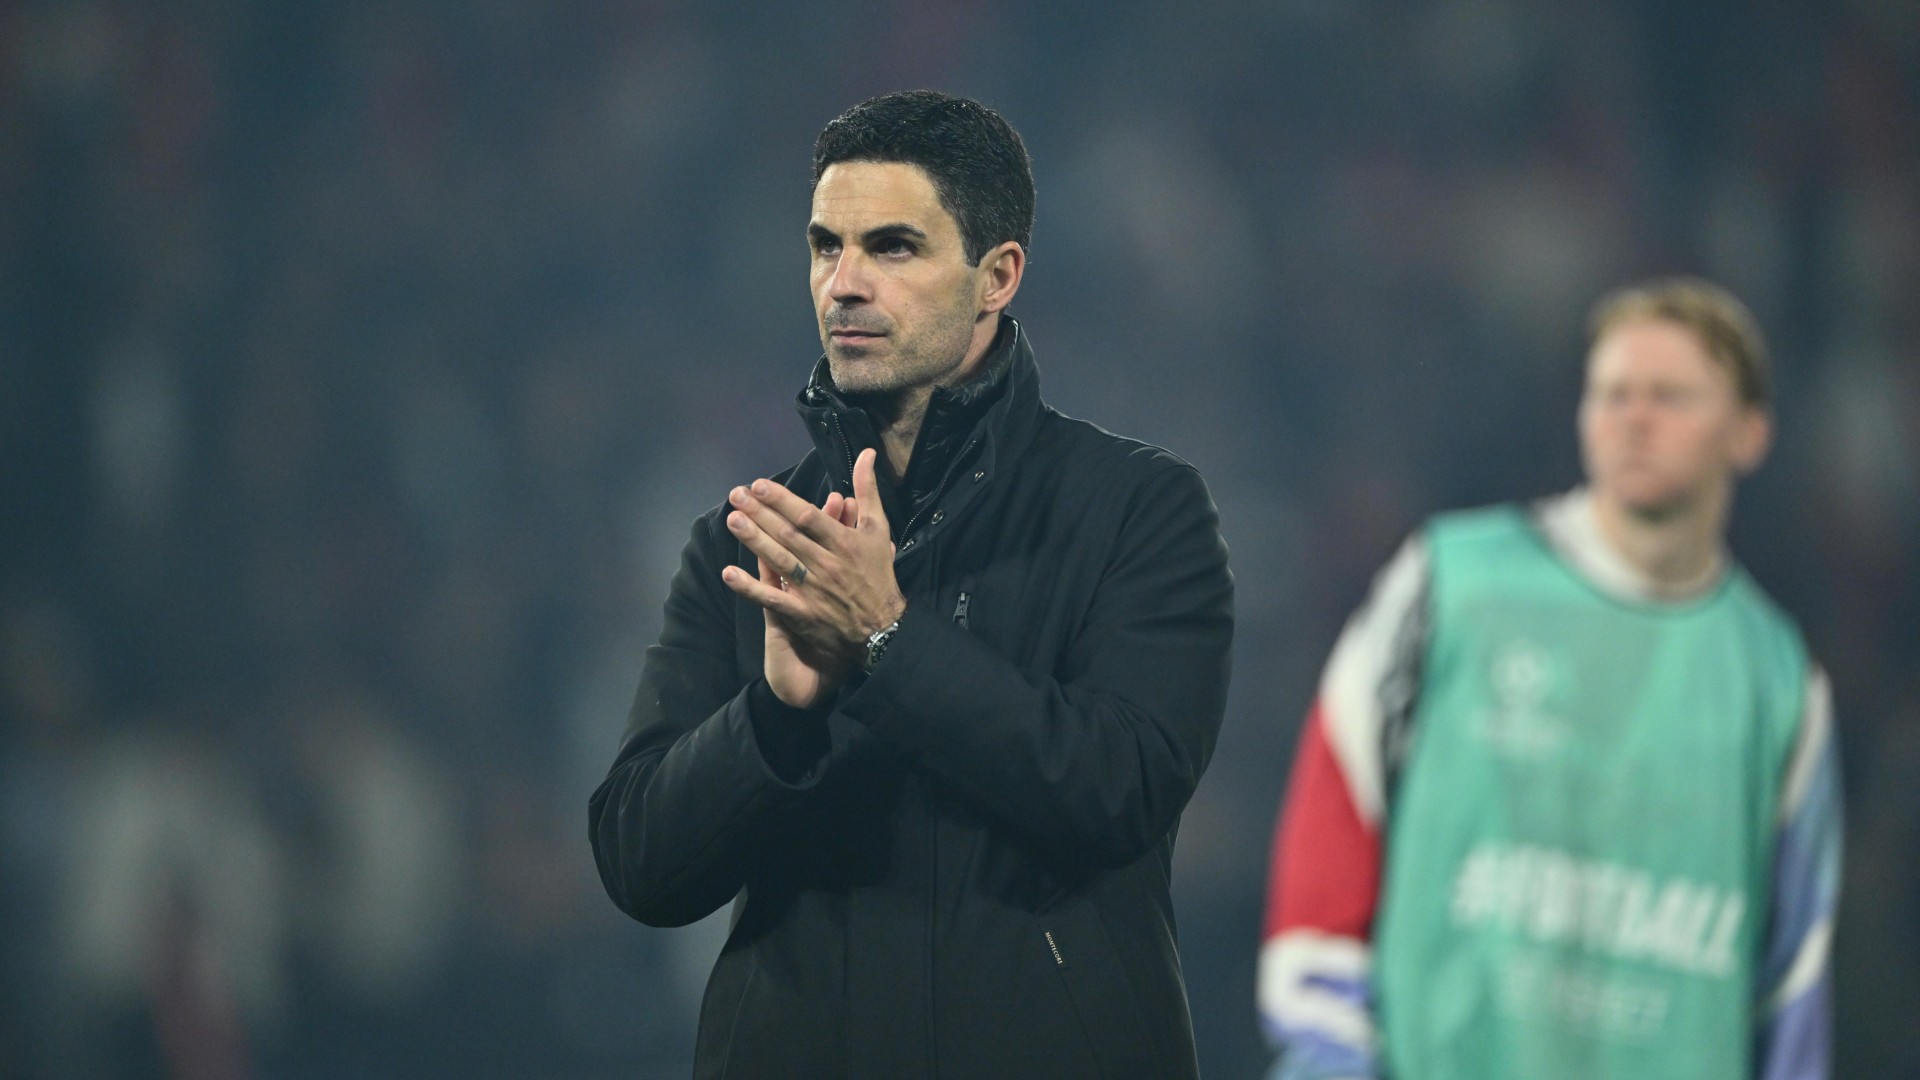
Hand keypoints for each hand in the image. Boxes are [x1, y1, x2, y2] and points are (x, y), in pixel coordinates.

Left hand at [721, 449, 906, 707]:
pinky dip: (750, 587)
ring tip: (733, 520)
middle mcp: (827, 564)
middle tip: (736, 495)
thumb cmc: (877, 574)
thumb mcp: (878, 530)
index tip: (760, 485)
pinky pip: (773, 599)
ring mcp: (813, 590)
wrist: (884, 628)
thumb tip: (866, 453)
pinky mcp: (803, 614)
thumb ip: (868, 491)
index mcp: (844, 542)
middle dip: (761, 514)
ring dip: (754, 541)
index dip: (783, 500)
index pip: (808, 517)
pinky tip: (729, 573)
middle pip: (789, 536)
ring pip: (779, 561)